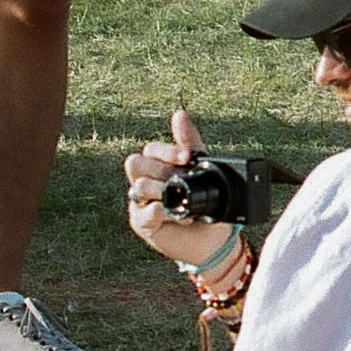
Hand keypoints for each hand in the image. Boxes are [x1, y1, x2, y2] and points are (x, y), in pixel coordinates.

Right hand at [125, 108, 229, 265]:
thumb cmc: (207, 200)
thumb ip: (190, 143)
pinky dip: (164, 211)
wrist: (214, 236)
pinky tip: (182, 215)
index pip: (150, 149)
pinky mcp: (142, 224)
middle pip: (135, 163)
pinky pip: (144, 212)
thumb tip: (179, 114)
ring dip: (163, 190)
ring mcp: (140, 203)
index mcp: (159, 166)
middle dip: (162, 168)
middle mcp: (145, 181)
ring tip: (184, 198)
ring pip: (137, 186)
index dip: (166, 150)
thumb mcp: (203, 169)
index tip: (188, 157)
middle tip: (183, 177)